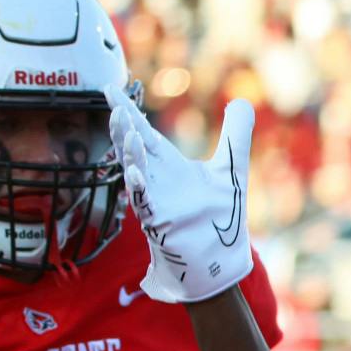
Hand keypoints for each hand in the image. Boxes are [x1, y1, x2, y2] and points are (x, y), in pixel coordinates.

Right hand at [107, 88, 253, 303]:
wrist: (221, 262)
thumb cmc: (221, 220)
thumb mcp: (232, 171)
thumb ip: (235, 136)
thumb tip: (241, 101)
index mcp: (169, 166)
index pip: (143, 132)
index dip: (128, 111)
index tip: (109, 88)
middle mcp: (157, 181)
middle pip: (132, 147)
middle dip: (122, 125)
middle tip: (112, 100)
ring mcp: (155, 202)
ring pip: (133, 171)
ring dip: (128, 151)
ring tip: (125, 127)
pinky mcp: (159, 224)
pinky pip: (143, 203)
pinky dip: (138, 187)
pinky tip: (134, 172)